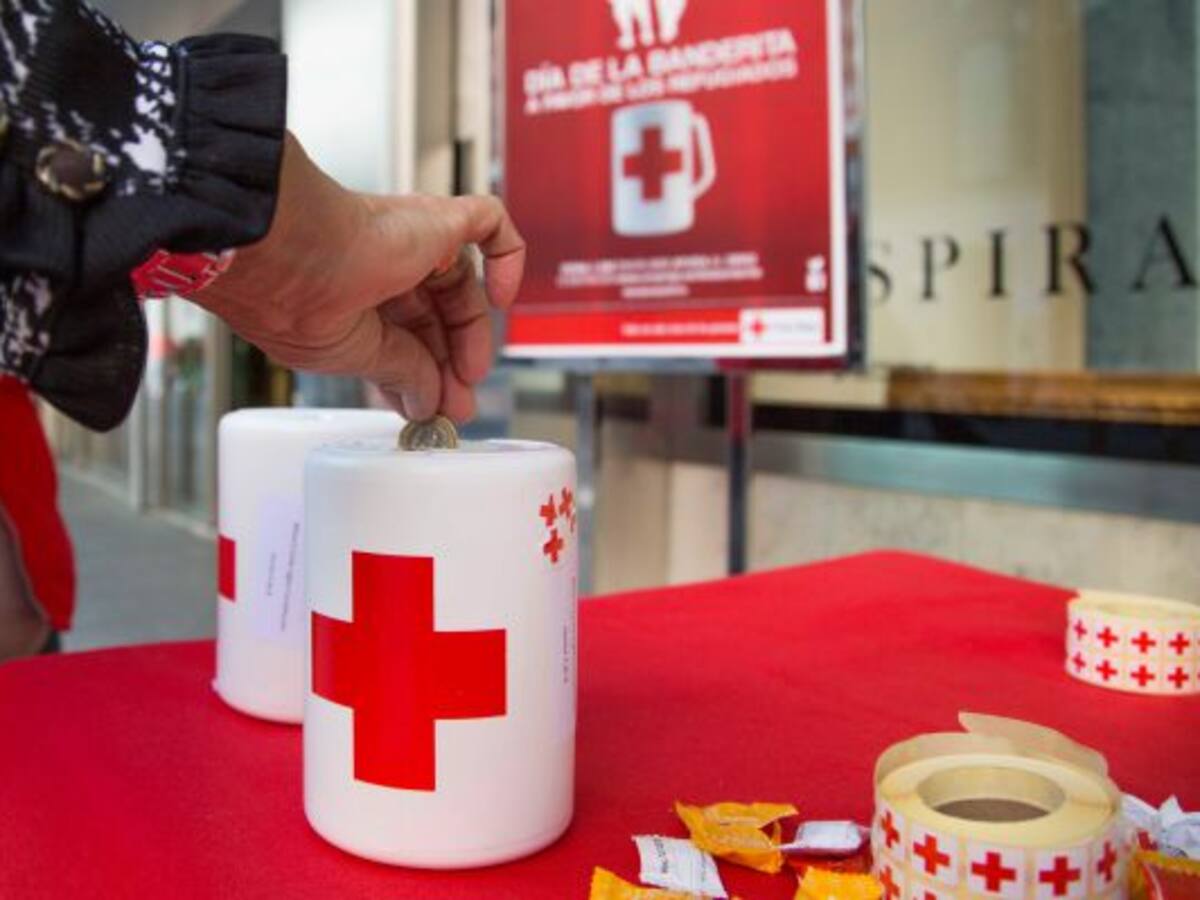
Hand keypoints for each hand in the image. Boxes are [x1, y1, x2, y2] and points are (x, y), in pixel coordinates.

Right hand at [194, 133, 525, 421]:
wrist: (286, 248)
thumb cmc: (292, 294)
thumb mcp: (354, 354)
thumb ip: (400, 371)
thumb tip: (426, 400)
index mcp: (350, 290)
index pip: (401, 332)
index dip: (420, 372)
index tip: (431, 408)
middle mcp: (379, 261)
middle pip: (434, 313)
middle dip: (448, 362)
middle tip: (459, 403)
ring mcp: (411, 237)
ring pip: (461, 281)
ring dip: (472, 332)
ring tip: (472, 374)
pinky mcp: (437, 218)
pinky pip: (489, 224)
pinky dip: (507, 259)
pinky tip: (502, 298)